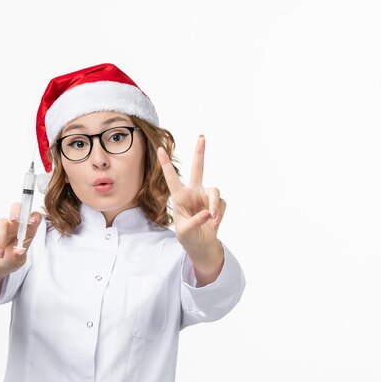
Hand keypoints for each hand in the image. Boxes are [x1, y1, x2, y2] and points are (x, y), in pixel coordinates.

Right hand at [0, 203, 42, 290]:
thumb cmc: (10, 261)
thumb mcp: (17, 262)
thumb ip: (19, 257)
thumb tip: (19, 251)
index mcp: (28, 230)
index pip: (35, 217)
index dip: (35, 216)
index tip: (32, 222)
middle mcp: (17, 224)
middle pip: (19, 208)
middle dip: (17, 211)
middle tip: (14, 220)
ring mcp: (4, 223)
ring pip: (3, 221)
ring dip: (1, 237)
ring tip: (1, 254)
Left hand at [157, 135, 225, 250]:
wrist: (201, 245)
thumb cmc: (187, 237)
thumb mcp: (184, 231)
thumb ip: (195, 221)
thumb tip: (209, 212)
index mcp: (179, 197)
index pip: (172, 178)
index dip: (166, 164)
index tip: (159, 148)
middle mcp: (193, 193)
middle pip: (198, 169)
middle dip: (200, 153)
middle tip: (202, 136)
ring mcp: (206, 197)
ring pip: (215, 191)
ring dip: (215, 205)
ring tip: (212, 218)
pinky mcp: (216, 203)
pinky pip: (221, 204)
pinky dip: (219, 215)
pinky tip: (214, 224)